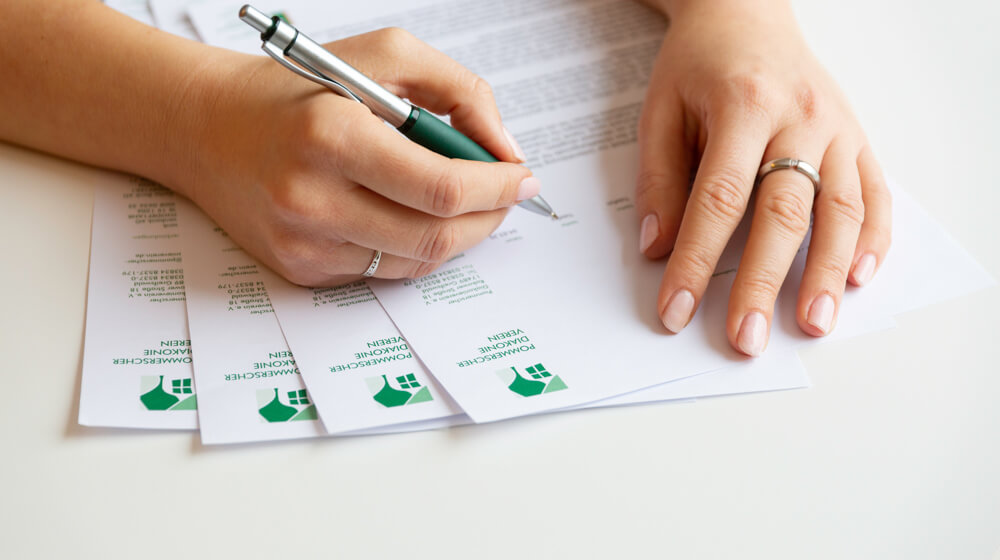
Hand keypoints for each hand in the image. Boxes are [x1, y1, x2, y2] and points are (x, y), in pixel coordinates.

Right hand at [173, 28, 536, 285]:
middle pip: (436, 236)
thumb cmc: (299, 90)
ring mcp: (303, 242)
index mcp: (333, 135)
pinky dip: (414, 249)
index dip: (497, 188)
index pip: (441, 187)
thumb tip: (505, 151)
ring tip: (463, 204)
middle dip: (488, 218)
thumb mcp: (383, 56)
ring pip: (415, 262)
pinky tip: (411, 216)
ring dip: (457, 237)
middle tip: (504, 195)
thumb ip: (458, 91)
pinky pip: (383, 273)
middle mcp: (312, 197)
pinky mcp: (299, 269)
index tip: (522, 178)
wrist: (205, 127)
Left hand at [636, 1, 890, 354]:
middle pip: (783, 214)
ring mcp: (837, 128)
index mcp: (744, 107)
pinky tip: (857, 277)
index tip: (675, 310)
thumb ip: (661, 178)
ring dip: (827, 273)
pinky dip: (870, 237)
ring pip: (839, 209)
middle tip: (747, 338)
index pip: (718, 200)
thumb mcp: (661, 110)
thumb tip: (658, 249)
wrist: (746, 13)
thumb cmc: (700, 64)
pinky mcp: (857, 136)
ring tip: (812, 324)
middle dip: (762, 283)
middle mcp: (799, 118)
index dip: (695, 262)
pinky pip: (873, 192)